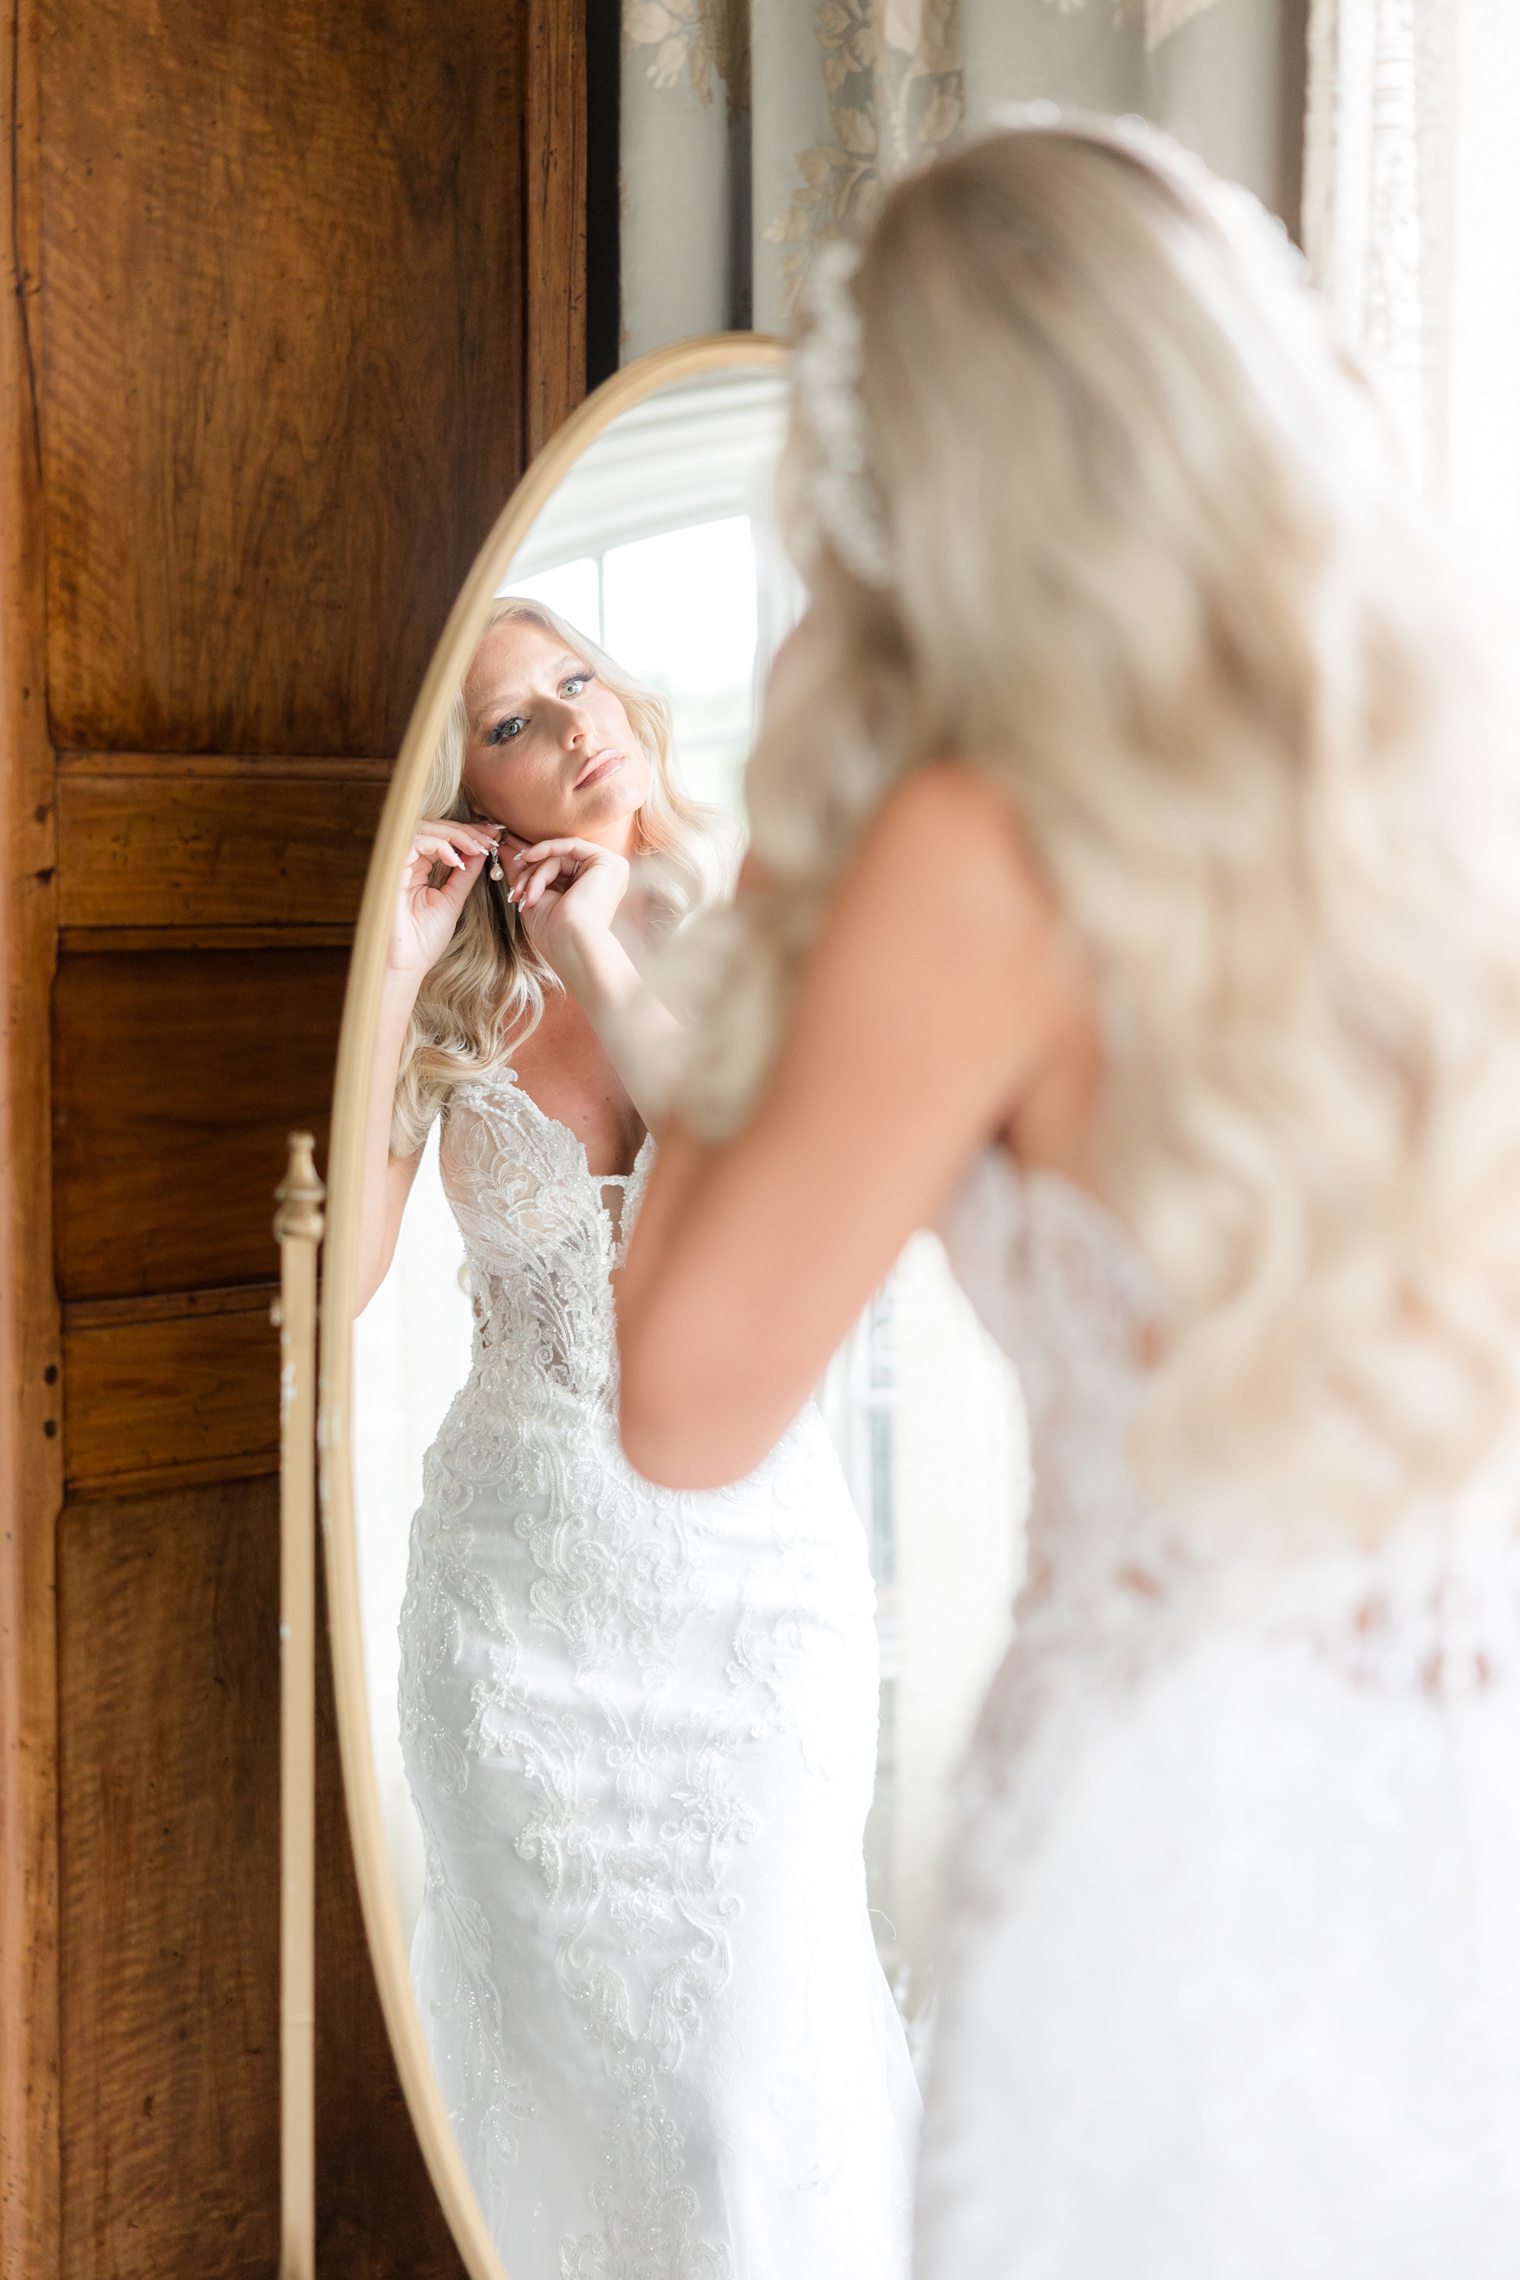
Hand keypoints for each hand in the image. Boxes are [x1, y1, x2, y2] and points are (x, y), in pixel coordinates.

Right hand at [388, 816, 499, 976]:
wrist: (407, 963)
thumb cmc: (424, 939)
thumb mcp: (453, 900)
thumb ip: (464, 875)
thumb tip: (480, 852)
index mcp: (418, 869)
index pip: (441, 839)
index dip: (467, 834)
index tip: (493, 837)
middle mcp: (406, 863)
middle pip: (433, 827)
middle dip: (465, 830)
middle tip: (490, 837)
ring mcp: (397, 865)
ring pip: (423, 829)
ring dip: (454, 834)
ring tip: (478, 847)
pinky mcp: (391, 870)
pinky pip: (414, 843)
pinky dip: (438, 845)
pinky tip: (456, 859)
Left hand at [502, 832, 631, 977]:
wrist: (571, 943)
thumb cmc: (554, 933)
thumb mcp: (535, 896)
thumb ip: (525, 871)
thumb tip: (506, 849)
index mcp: (591, 892)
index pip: (558, 871)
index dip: (531, 870)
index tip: (509, 872)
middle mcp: (604, 881)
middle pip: (558, 862)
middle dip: (530, 874)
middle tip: (515, 893)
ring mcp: (609, 870)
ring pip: (560, 856)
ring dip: (536, 873)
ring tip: (527, 896)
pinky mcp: (608, 862)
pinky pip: (570, 844)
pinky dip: (546, 849)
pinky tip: (529, 857)